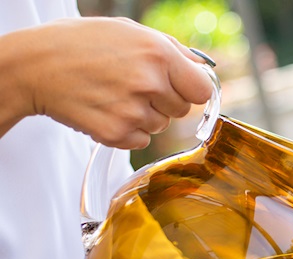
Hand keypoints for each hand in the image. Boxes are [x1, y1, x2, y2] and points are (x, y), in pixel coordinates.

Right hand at [2, 17, 212, 148]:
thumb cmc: (82, 44)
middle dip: (165, 101)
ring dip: (145, 115)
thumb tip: (201, 68)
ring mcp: (134, 111)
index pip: (203, 90)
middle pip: (182, 110)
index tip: (182, 88)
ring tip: (115, 95)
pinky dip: (128, 130)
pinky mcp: (117, 134)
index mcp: (158, 54)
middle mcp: (150, 83)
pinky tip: (107, 110)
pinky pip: (140, 140)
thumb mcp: (129, 31)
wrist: (35, 66)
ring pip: (161, 126)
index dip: (192, 90)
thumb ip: (171, 49)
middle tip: (134, 86)